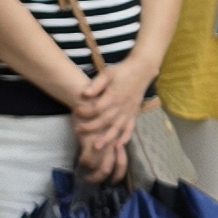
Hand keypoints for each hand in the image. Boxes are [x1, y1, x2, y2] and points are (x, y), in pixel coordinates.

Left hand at [69, 62, 144, 176]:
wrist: (141, 70)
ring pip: (117, 128)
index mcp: (114, 96)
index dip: (85, 111)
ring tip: (97, 147)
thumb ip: (96, 85)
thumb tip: (85, 94)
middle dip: (91, 127)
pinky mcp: (134, 114)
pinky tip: (118, 145)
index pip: (97, 108)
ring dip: (107, 138)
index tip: (76, 110)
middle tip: (78, 129)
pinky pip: (130, 128)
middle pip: (105, 121)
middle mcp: (121, 106)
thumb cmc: (122, 71)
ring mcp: (128, 112)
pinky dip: (125, 137)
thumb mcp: (107, 73)